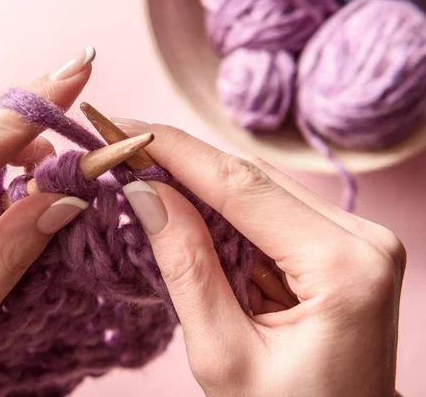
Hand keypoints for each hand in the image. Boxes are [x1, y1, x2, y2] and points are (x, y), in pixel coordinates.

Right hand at [118, 120, 405, 396]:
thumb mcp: (223, 354)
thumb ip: (187, 268)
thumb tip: (146, 194)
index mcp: (342, 267)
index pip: (240, 185)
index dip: (173, 151)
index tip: (121, 128)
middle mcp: (362, 238)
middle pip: (251, 178)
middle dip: (179, 163)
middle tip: (120, 154)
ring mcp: (357, 238)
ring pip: (259, 187)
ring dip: (198, 184)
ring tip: (142, 181)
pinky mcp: (341, 245)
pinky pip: (271, 210)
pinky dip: (223, 208)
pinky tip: (185, 209)